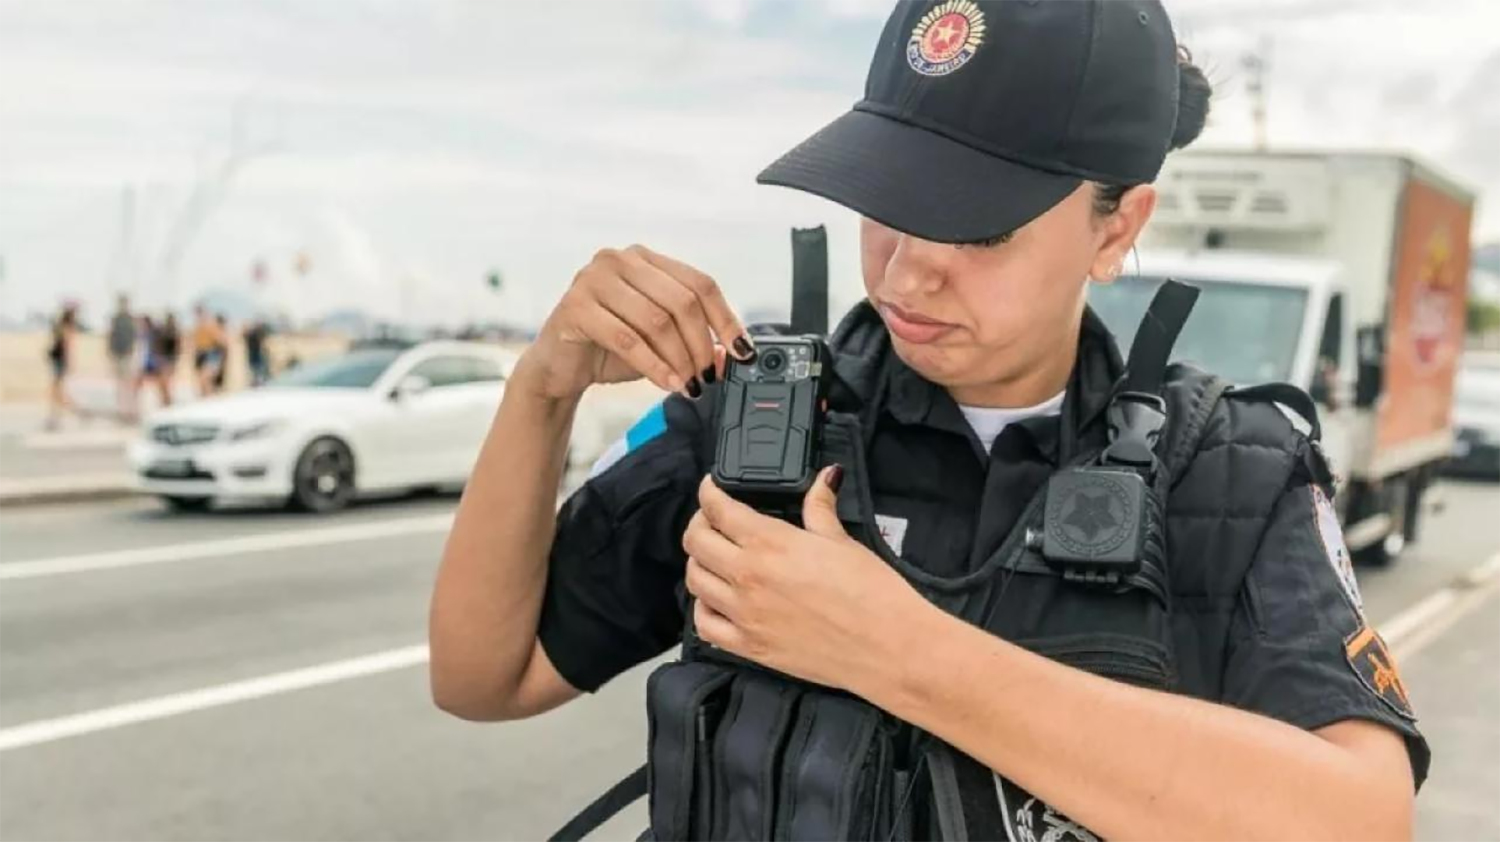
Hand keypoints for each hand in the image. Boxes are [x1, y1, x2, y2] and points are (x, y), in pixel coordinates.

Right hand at [518, 245, 754, 400]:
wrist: (558, 368)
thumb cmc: (609, 350)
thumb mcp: (660, 346)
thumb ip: (694, 344)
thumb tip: (732, 355)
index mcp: (646, 260)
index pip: (700, 283)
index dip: (726, 318)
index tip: (742, 350)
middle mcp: (620, 260)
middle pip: (682, 301)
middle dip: (702, 344)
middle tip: (709, 376)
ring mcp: (594, 278)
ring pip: (657, 320)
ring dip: (680, 358)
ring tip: (690, 384)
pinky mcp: (575, 306)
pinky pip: (627, 338)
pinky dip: (654, 365)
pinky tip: (668, 383)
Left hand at [682, 468, 929, 693]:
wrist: (888, 648)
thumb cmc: (872, 593)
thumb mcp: (843, 541)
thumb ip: (821, 507)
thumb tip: (825, 477)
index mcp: (771, 543)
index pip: (718, 509)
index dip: (709, 492)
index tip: (711, 488)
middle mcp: (748, 576)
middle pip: (696, 542)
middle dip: (699, 524)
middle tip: (712, 521)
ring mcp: (745, 614)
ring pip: (695, 580)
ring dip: (699, 563)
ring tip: (715, 559)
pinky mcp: (750, 647)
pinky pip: (705, 625)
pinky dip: (703, 609)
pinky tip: (718, 601)